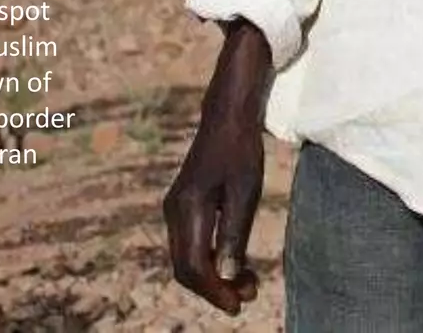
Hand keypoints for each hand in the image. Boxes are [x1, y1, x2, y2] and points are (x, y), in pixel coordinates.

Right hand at [164, 26, 272, 314]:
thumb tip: (226, 277)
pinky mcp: (185, 208)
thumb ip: (234, 235)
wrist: (227, 116)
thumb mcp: (245, 192)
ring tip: (248, 283)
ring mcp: (176, 210)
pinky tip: (236, 263)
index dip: (214, 291)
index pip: (192, 266)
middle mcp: (174, 213)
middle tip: (248, 296)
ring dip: (215, 276)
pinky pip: (192, 244)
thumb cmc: (240, 150)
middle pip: (186, 268)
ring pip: (188, 259)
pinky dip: (212, 259)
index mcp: (186, 209)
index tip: (239, 305)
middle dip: (215, 288)